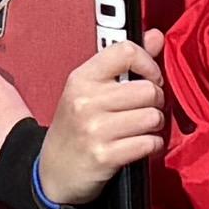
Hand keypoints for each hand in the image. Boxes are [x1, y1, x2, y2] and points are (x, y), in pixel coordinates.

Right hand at [33, 38, 165, 208]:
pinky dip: (153, 146)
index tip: (150, 78)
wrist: (52, 173)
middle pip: (148, 89)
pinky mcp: (104, 156)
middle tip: (146, 109)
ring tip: (142, 129)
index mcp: (81, 78)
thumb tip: (156, 35)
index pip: (125, 51)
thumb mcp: (90, 90)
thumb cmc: (76, 127)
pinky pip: (149, 143)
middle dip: (156, 101)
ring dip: (155, 126)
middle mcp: (85, 100)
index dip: (149, 64)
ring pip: (152, 117)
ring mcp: (94, 129)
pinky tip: (141, 147)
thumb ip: (124, 62)